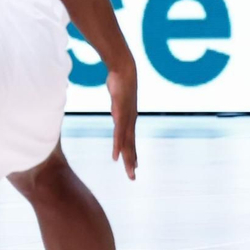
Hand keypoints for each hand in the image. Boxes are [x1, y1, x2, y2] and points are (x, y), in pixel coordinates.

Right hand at [107, 62, 137, 179]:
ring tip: (130, 172)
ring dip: (128, 159)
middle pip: (131, 146)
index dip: (132, 154)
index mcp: (129, 119)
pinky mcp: (120, 116)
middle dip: (132, 163)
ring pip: (127, 144)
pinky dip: (118, 147)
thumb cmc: (120, 81)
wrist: (125, 70)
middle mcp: (130, 122)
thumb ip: (117, 102)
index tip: (134, 165)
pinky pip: (118, 135)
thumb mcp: (118, 95)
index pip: (131, 140)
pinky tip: (115, 157)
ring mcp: (126, 120)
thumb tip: (116, 103)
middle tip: (133, 178)